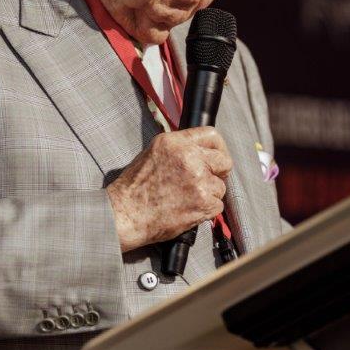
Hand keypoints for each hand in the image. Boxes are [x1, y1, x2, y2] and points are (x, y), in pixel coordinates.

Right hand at [105, 127, 232, 252]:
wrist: (126, 214)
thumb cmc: (134, 188)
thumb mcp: (154, 153)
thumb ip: (179, 148)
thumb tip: (199, 150)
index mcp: (176, 143)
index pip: (212, 135)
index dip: (219, 147)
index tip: (217, 156)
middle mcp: (190, 158)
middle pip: (224, 161)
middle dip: (219, 172)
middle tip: (207, 180)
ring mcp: (198, 181)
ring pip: (221, 187)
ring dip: (209, 194)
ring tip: (187, 199)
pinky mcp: (203, 202)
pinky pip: (218, 206)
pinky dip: (207, 210)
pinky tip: (189, 209)